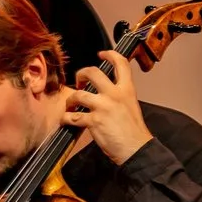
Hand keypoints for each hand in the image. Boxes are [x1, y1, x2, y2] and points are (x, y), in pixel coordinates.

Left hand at [64, 50, 153, 165]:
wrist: (136, 148)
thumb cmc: (133, 131)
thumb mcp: (131, 105)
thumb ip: (119, 96)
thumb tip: (103, 92)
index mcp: (127, 89)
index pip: (121, 64)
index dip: (110, 55)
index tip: (102, 54)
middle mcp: (115, 94)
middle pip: (92, 72)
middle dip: (81, 74)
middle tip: (79, 82)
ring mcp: (103, 106)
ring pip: (78, 94)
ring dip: (70, 100)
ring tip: (70, 106)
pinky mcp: (94, 121)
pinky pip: (72, 116)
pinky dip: (66, 118)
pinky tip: (67, 120)